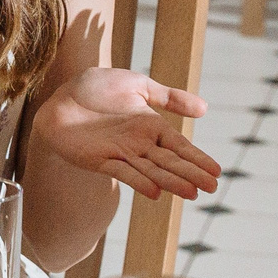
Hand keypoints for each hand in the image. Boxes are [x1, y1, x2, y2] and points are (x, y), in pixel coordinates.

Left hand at [37, 66, 221, 200]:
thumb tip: (205, 109)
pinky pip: (123, 172)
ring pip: (151, 170)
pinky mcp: (101, 160)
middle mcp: (140, 143)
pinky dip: (139, 182)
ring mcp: (122, 154)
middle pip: (170, 161)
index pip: (180, 145)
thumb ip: (168, 96)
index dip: (197, 158)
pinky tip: (155, 193)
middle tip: (212, 188)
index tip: (217, 172)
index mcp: (151, 126)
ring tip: (191, 193)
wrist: (61, 96)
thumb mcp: (137, 84)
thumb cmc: (97, 88)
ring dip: (171, 182)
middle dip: (191, 173)